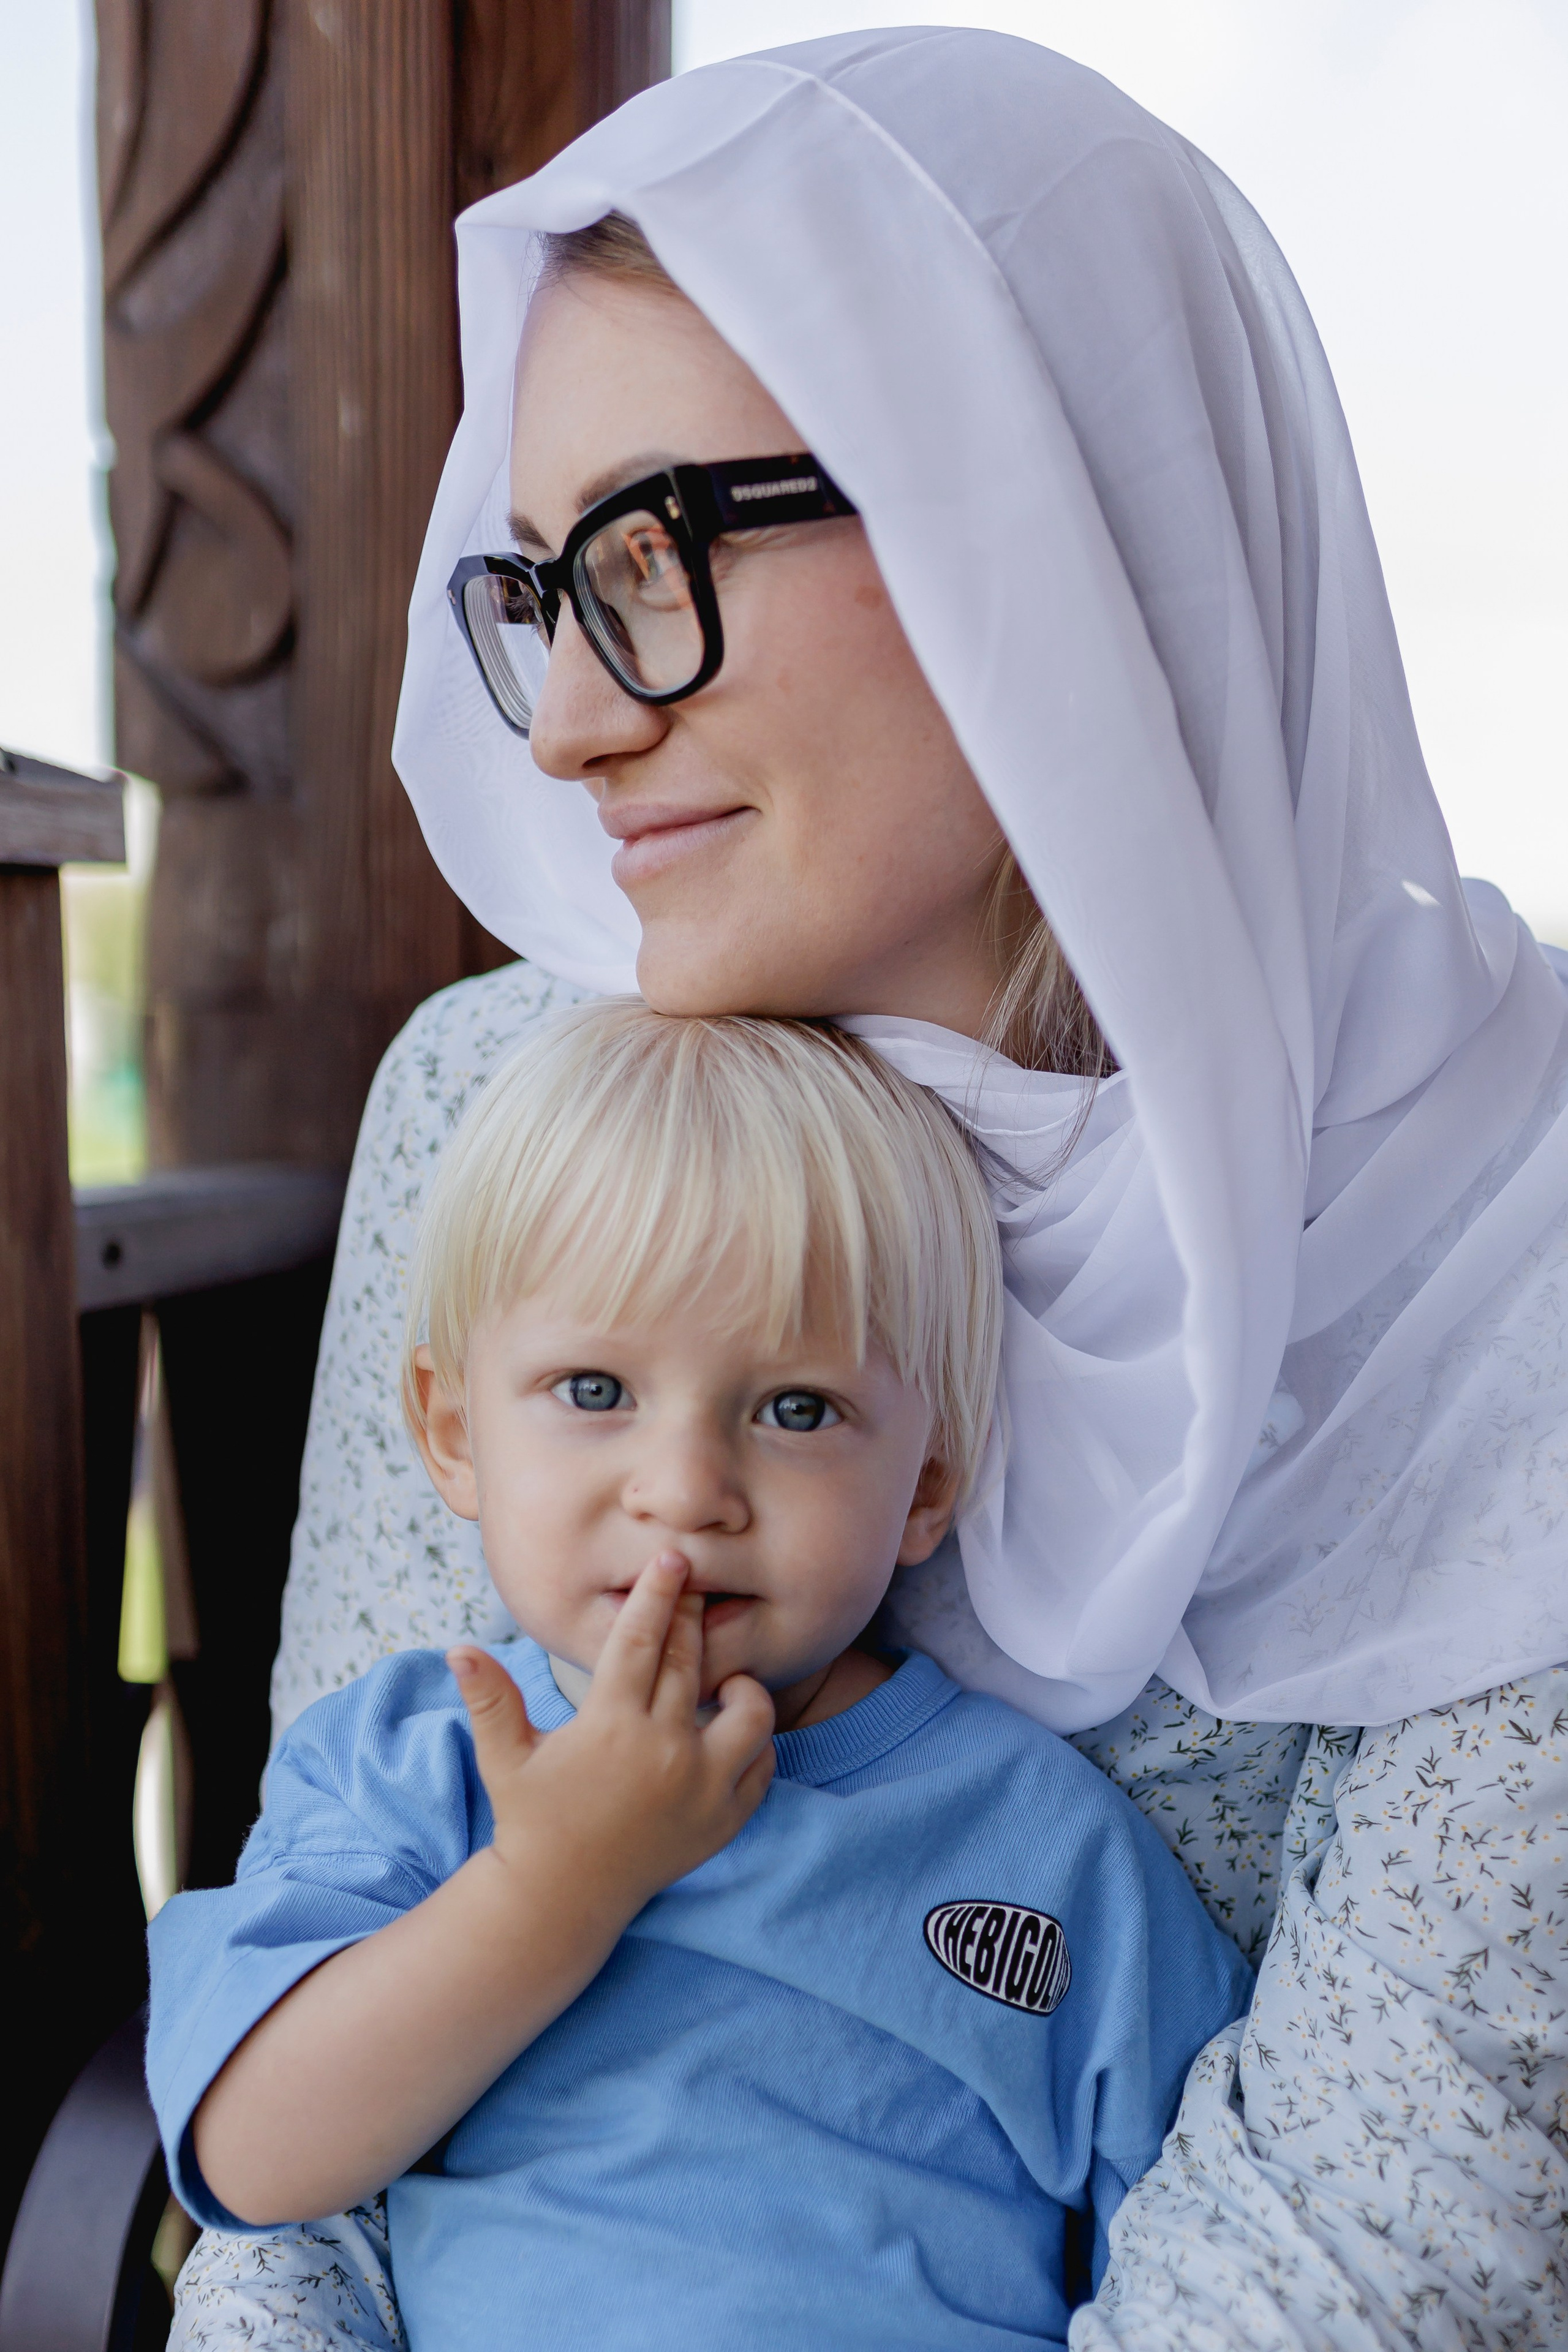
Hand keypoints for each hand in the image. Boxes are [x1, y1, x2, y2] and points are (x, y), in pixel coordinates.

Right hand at [448, 1550, 775, 1920]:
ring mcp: (702, 1788)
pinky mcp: (724, 1820)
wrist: (562, 1898)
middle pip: (692, 1662)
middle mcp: (664, 1752)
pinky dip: (755, 1743)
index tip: (672, 1559)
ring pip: (750, 1714)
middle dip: (695, 1617)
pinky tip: (734, 1729)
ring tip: (724, 1679)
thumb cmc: (531, 1819)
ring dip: (743, 1686)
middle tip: (698, 1586)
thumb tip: (458, 1649)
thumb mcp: (505, 1758)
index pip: (640, 1641)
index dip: (656, 1595)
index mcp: (611, 1727)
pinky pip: (761, 1766)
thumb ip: (490, 1699)